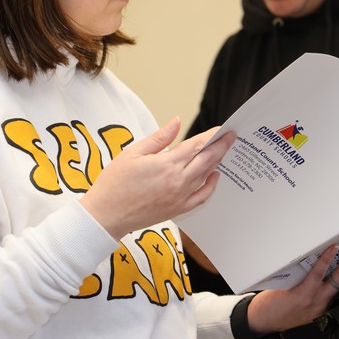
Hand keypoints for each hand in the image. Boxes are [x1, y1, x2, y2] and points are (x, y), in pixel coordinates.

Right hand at [80, 118, 234, 238]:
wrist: (106, 216)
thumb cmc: (115, 183)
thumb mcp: (133, 153)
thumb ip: (159, 138)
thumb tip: (177, 122)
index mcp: (166, 164)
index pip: (196, 146)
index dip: (211, 136)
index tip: (222, 129)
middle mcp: (177, 181)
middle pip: (207, 160)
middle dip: (221, 146)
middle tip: (232, 137)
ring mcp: (179, 197)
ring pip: (205, 176)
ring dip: (217, 162)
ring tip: (223, 151)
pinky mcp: (178, 209)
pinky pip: (201, 197)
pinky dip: (211, 186)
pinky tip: (213, 176)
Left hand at [245, 232, 338, 333]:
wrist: (263, 321)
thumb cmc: (284, 306)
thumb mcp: (310, 297)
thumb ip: (321, 282)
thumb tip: (332, 253)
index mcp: (334, 300)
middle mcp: (330, 301)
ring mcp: (317, 299)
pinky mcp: (303, 296)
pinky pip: (318, 275)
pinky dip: (326, 260)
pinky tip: (334, 248)